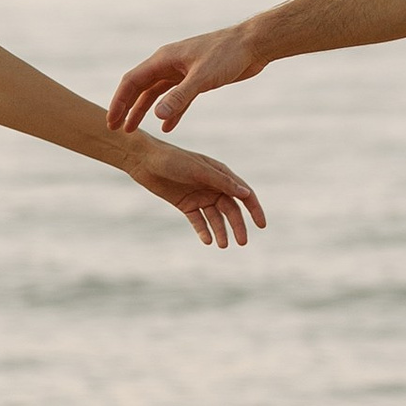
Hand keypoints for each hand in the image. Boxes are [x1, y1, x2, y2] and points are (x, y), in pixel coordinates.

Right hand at [108, 22, 265, 135]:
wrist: (252, 45)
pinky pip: (177, 98)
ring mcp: (182, 71)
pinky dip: (171, 113)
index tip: (112, 122)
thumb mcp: (202, 78)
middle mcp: (169, 64)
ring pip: (157, 93)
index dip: (119, 102)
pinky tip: (167, 128)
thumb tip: (157, 116)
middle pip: (140, 87)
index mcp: (164, 59)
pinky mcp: (196, 79)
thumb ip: (180, 97)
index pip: (132, 81)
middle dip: (127, 108)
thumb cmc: (227, 55)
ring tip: (135, 130)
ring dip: (145, 111)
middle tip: (117, 129)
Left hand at [124, 135, 266, 249]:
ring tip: (223, 245)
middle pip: (231, 209)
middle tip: (242, 242)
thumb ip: (222, 182)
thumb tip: (246, 194)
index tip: (261, 225)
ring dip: (221, 231)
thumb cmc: (173, 160)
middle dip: (237, 226)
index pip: (243, 194)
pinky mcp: (186, 204)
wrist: (144, 160)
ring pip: (215, 218)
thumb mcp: (199, 170)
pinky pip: (198, 221)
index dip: (254, 209)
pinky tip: (208, 240)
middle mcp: (213, 186)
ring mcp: (200, 196)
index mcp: (221, 174)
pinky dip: (204, 230)